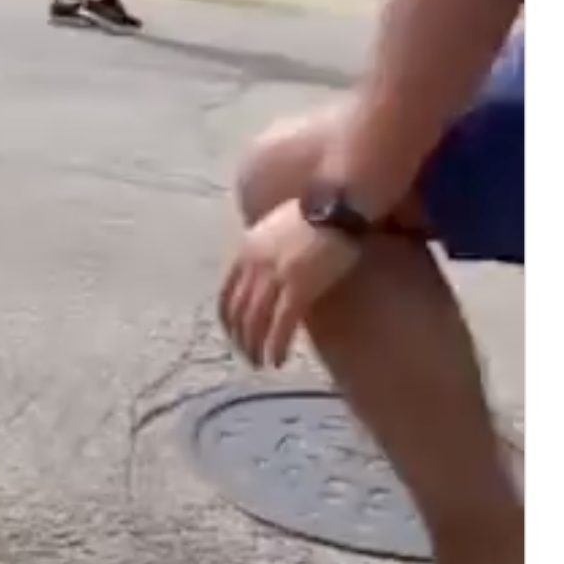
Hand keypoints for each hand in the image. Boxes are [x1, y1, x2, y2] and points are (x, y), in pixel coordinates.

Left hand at [219, 200, 360, 368]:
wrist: (337, 200)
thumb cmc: (316, 208)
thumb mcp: (278, 225)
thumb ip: (268, 246)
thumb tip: (270, 264)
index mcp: (247, 249)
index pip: (227, 292)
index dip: (228, 318)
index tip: (233, 334)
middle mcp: (254, 265)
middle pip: (238, 311)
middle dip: (240, 338)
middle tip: (248, 357)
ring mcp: (275, 276)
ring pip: (255, 322)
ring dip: (255, 347)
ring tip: (261, 363)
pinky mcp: (299, 286)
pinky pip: (281, 324)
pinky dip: (276, 345)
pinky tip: (278, 360)